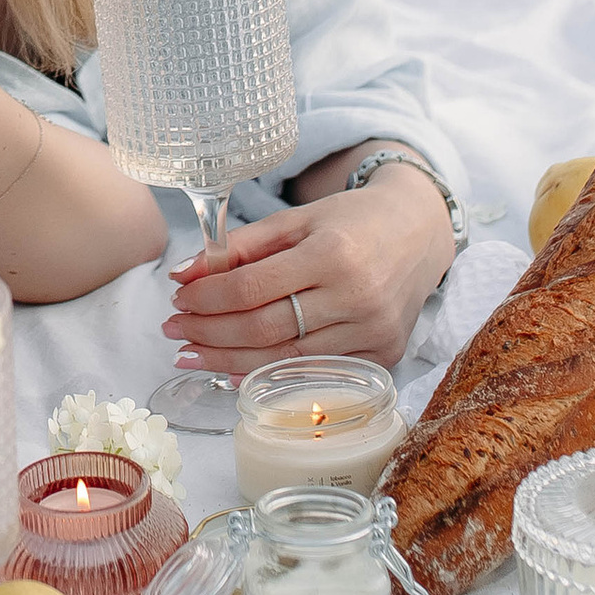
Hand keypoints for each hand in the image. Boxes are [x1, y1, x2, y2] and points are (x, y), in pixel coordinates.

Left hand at [163, 174, 454, 375]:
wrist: (420, 232)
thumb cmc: (352, 221)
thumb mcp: (296, 220)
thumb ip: (239, 247)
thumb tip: (181, 276)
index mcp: (332, 253)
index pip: (251, 288)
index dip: (207, 299)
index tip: (177, 299)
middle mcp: (356, 297)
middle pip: (264, 329)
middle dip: (209, 333)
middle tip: (174, 330)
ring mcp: (373, 332)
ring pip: (284, 359)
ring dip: (228, 359)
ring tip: (191, 353)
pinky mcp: (384, 356)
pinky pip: (313, 372)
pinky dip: (269, 374)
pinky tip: (234, 369)